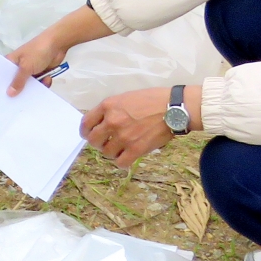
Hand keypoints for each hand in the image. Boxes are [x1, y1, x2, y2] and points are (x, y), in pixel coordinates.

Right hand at [6, 3, 113, 95]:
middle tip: (18, 103)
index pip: (3, 75)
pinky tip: (47, 79)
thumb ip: (18, 81)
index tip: (1, 99)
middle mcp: (19, 67)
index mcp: (12, 61)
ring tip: (37, 92)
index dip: (2, 86)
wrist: (57, 44)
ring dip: (34, 87)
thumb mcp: (26, 67)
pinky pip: (39, 83)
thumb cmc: (37, 52)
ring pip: (29, 84)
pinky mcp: (41, 72)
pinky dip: (43, 83)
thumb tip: (9, 94)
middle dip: (19, 91)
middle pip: (16, 82)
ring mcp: (30, 70)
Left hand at [80, 86, 196, 168]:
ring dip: (111, 152)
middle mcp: (112, 121)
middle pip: (93, 140)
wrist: (174, 108)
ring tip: (119, 148)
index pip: (86, 122)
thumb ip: (112, 109)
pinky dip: (121, 162)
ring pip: (106, 153)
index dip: (85, 131)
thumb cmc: (152, 99)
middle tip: (105, 142)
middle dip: (97, 143)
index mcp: (108, 106)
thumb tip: (103, 122)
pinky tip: (126, 157)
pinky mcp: (136, 149)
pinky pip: (120, 162)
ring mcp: (123, 137)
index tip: (88, 134)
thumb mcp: (126, 97)